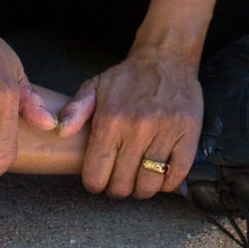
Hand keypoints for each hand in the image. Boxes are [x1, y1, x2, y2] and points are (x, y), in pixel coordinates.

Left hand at [64, 45, 202, 199]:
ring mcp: (166, 131)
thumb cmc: (128, 78)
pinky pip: (177, 174)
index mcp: (111, 119)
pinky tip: (160, 175)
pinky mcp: (188, 133)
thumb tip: (60, 131)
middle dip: (117, 188)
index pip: (97, 174)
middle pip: (123, 184)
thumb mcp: (94, 87)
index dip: (95, 184)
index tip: (98, 180)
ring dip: (141, 189)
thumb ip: (74, 110)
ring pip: (149, 184)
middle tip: (119, 180)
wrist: (166, 58)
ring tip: (138, 179)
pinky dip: (167, 183)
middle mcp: (138, 127)